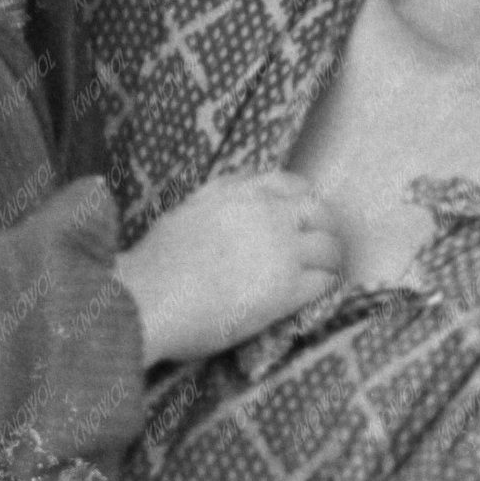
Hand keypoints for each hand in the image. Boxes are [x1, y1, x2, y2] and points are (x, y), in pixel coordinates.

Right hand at [114, 170, 343, 364]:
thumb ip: (215, 207)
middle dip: (323, 226)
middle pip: (317, 209)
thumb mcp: (185, 215)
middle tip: (322, 246)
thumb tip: (230, 218)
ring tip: (326, 271)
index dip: (298, 200)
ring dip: (330, 258)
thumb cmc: (153, 266)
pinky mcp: (287, 285)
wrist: (149, 298)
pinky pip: (324, 279)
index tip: (298, 216)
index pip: (286, 182)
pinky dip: (324, 284)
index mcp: (236, 191)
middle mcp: (264, 211)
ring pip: (328, 245)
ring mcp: (280, 247)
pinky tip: (316, 293)